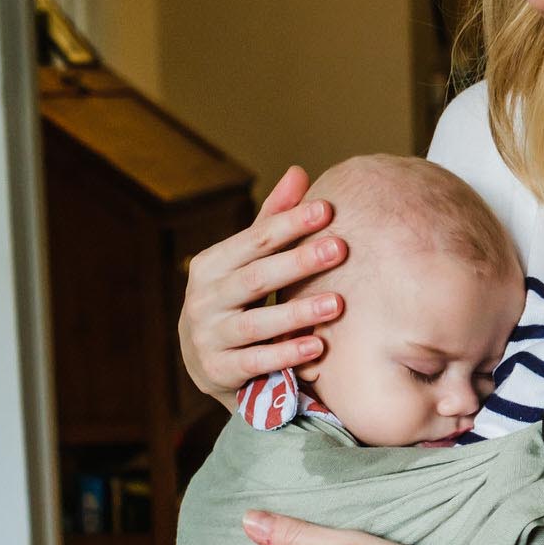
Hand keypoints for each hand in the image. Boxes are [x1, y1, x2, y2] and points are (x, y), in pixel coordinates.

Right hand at [178, 167, 350, 410]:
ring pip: (255, 323)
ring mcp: (208, 338)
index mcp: (211, 266)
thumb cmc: (241, 301)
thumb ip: (272, 222)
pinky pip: (256, 363)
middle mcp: (204, 300)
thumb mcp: (250, 262)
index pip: (254, 241)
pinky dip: (285, 355)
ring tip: (337, 303)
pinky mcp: (219, 373)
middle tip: (339, 248)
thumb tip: (298, 172)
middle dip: (298, 262)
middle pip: (255, 278)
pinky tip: (318, 347)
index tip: (327, 209)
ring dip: (296, 313)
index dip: (289, 223)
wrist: (213, 364)